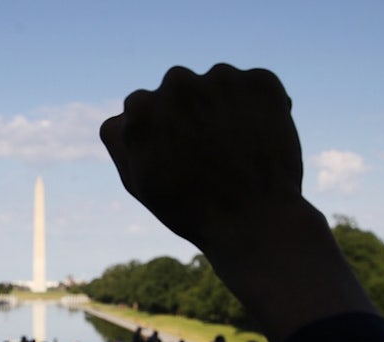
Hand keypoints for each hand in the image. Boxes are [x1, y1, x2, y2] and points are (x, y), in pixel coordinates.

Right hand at [99, 64, 302, 249]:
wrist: (254, 222)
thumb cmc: (190, 209)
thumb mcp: (137, 180)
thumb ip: (121, 140)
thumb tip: (125, 111)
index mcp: (139, 107)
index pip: (145, 108)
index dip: (162, 136)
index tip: (178, 160)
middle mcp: (177, 82)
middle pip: (180, 91)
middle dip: (192, 114)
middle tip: (209, 155)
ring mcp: (221, 77)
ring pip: (218, 87)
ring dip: (224, 109)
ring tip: (236, 152)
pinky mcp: (261, 81)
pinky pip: (256, 88)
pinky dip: (260, 108)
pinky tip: (260, 142)